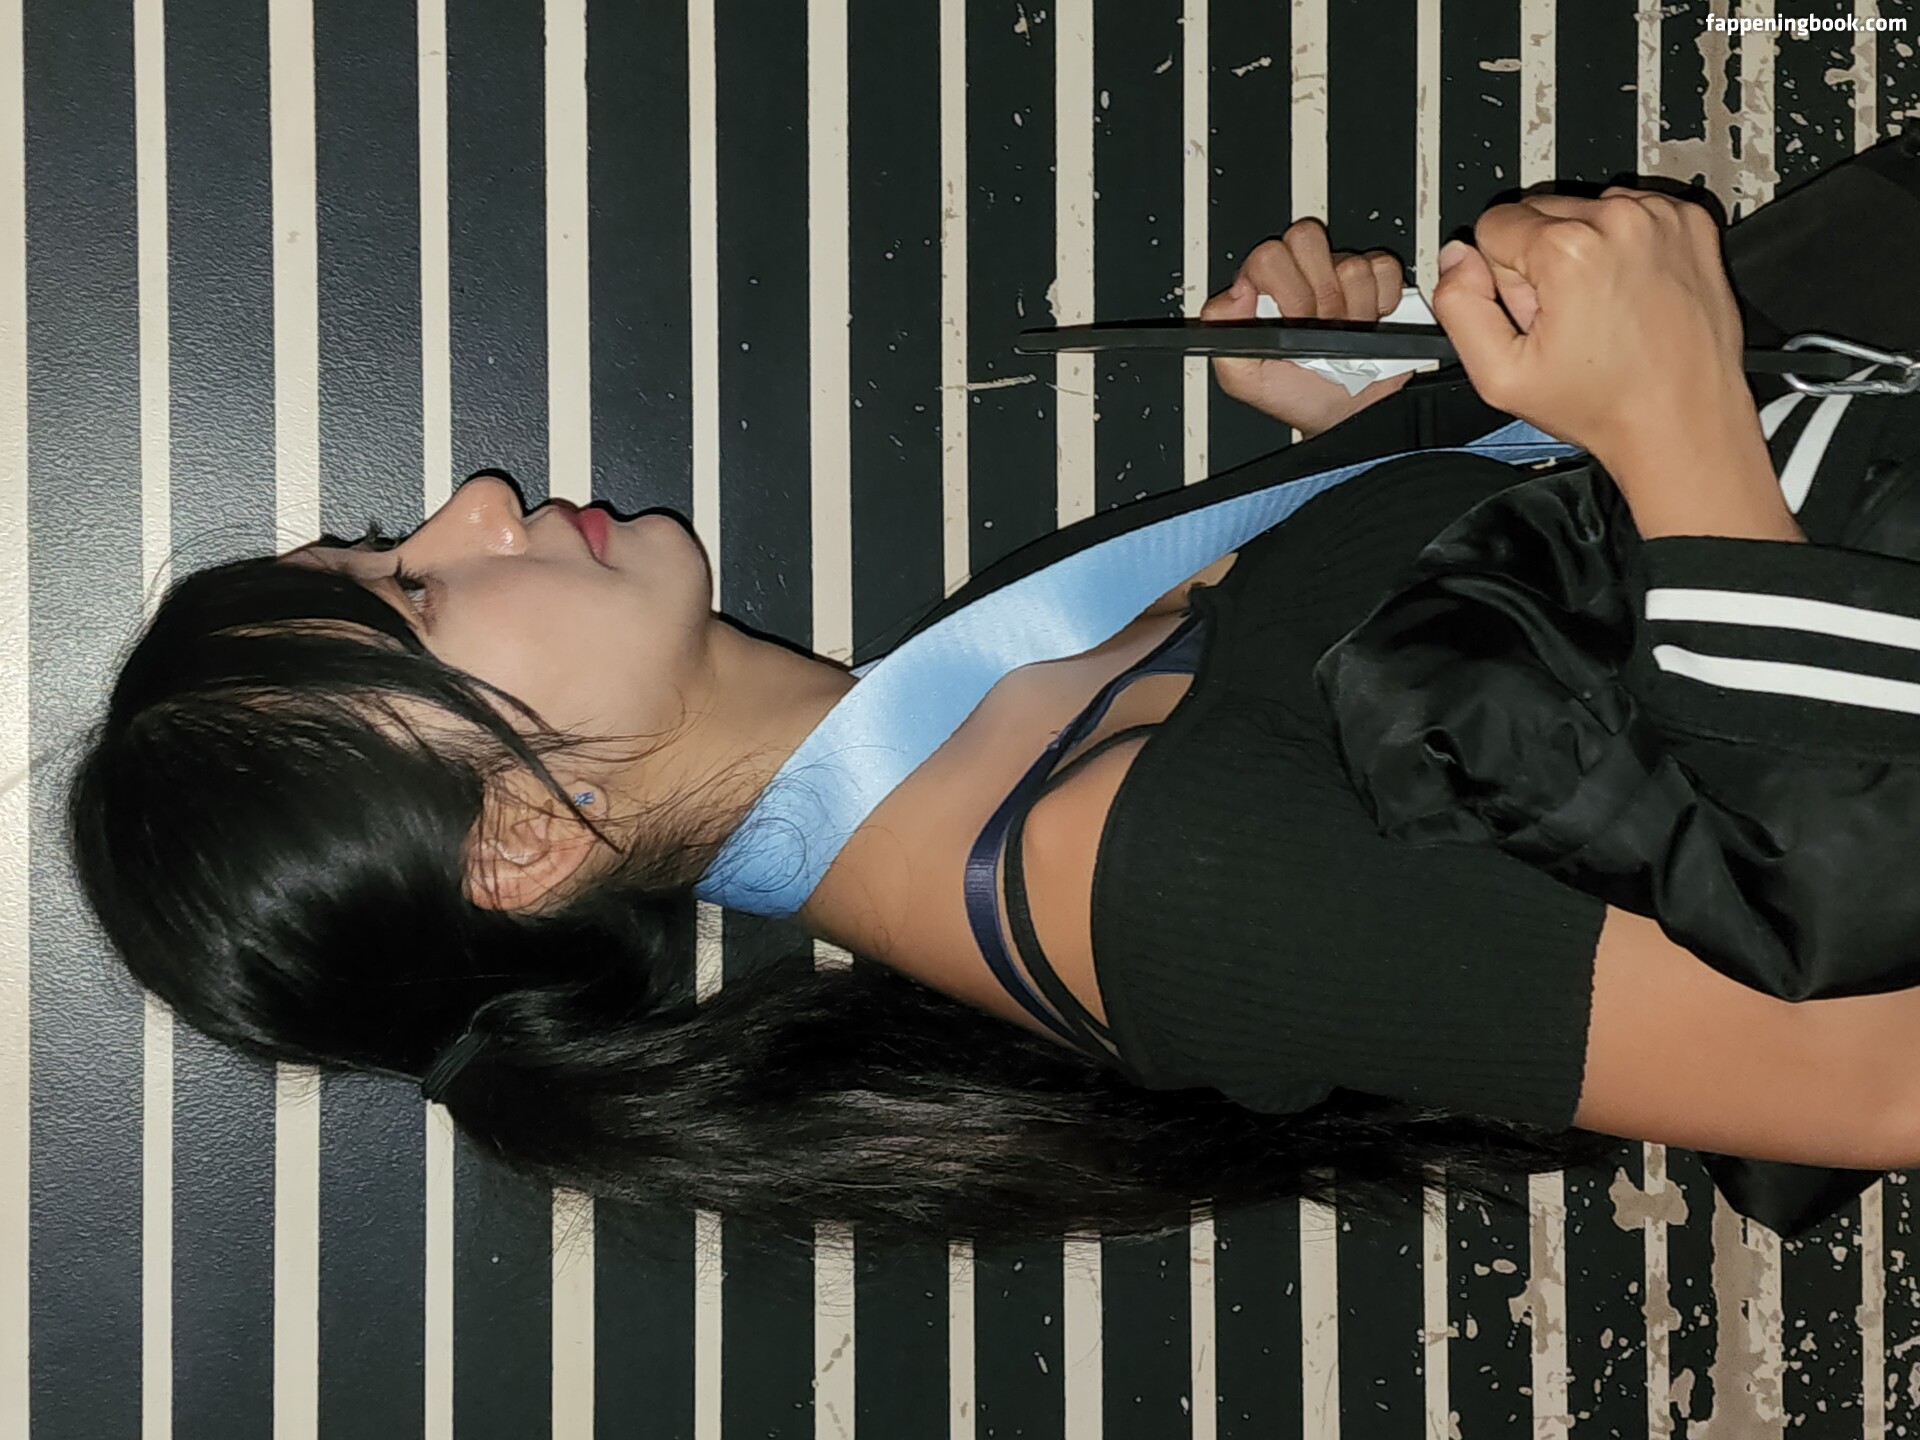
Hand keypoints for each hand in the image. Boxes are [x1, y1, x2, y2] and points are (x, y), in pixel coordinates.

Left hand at [1199, 219, 1416, 437]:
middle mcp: (1301, 272)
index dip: (1286, 287)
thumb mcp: (1242, 377)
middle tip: (1320, 325)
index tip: (1294, 321)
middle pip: (1307, 239)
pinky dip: (1380, 303)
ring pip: (1351, 263)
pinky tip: (1367, 324)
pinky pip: (1384, 270)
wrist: (1343, 414)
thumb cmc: (1293, 393)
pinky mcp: (1378, 280)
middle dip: (1319, 293)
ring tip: (1343, 333)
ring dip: (1351, 308)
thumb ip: (1220, 330)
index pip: (1269, 253)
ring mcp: (1340, 273)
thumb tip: (1235, 292)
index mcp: (1262, 287)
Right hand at [1429, 186, 1752, 463]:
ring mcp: (1661, 217)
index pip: (1493, 224)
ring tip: (1600, 308)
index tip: (1530, 312)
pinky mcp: (1690, 221)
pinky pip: (1630, 214)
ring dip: (1581, 250)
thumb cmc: (1604, 403)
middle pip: (1538, 211)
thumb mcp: (1500, 376)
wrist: (1681, 418)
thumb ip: (1459, 307)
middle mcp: (1619, 220)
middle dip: (1538, 259)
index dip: (1500, 276)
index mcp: (1570, 249)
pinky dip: (1622, 246)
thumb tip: (1457, 259)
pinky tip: (1628, 292)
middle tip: (1563, 316)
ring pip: (1583, 210)